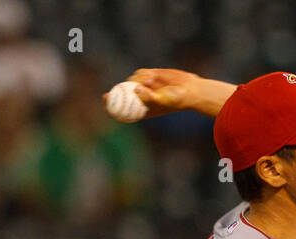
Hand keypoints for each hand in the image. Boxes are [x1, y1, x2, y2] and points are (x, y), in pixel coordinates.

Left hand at [111, 69, 236, 118]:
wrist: (190, 90)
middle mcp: (142, 97)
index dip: (113, 107)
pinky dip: (143, 74)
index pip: (124, 109)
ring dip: (136, 80)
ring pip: (131, 80)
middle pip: (123, 94)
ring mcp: (145, 86)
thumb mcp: (162, 100)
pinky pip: (140, 73)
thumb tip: (135, 89)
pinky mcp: (150, 75)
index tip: (105, 105)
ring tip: (149, 82)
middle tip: (109, 93)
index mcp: (143, 109)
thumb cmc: (177, 100)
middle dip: (115, 93)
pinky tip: (151, 76)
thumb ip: (148, 96)